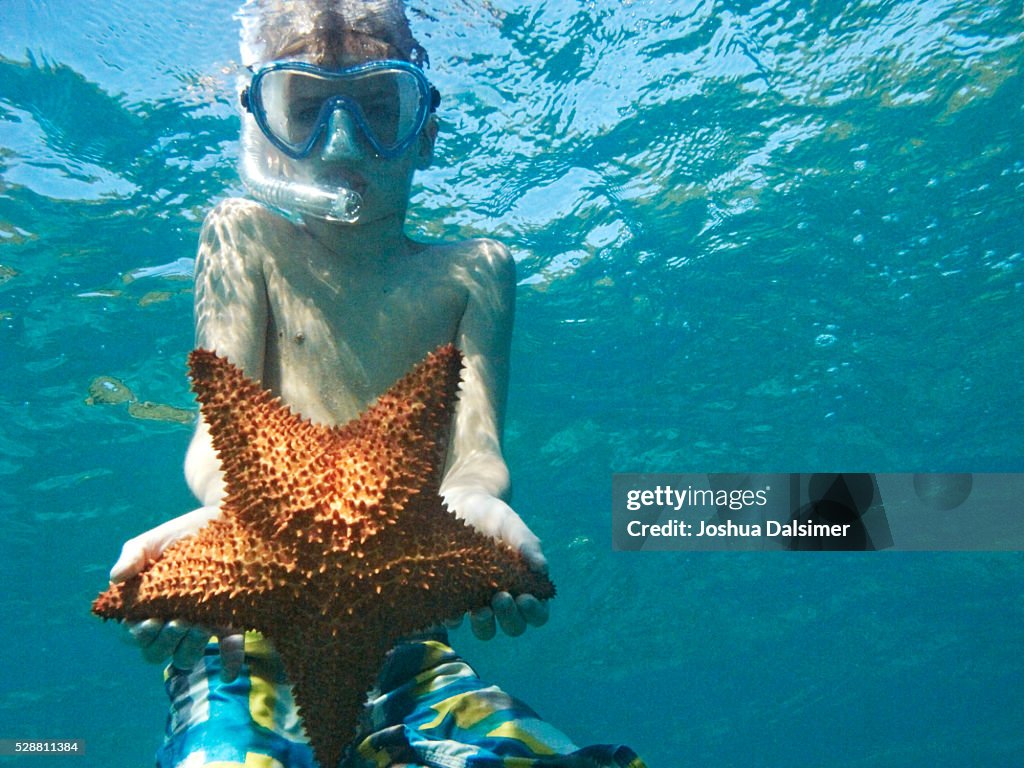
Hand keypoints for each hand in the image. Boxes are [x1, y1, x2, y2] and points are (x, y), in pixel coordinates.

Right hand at [109, 506, 245, 680]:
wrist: (223, 517)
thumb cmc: (182, 532)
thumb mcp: (153, 541)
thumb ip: (132, 556)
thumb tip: (116, 578)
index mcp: (149, 606)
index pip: (134, 635)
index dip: (139, 634)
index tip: (152, 619)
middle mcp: (172, 620)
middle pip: (157, 652)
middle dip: (164, 642)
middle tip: (178, 621)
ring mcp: (200, 622)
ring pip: (186, 656)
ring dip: (190, 648)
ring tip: (199, 627)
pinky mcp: (228, 619)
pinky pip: (229, 650)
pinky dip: (229, 663)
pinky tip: (229, 673)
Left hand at [442, 489, 549, 639]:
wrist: (461, 504)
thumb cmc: (494, 516)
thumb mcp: (512, 525)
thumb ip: (528, 545)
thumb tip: (543, 569)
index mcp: (524, 585)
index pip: (537, 613)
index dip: (534, 612)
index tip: (525, 598)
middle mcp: (504, 598)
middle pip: (513, 626)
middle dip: (509, 617)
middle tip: (501, 598)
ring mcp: (478, 600)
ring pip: (486, 630)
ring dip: (485, 625)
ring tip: (480, 610)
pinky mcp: (453, 597)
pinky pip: (454, 619)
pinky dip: (454, 619)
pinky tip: (452, 613)